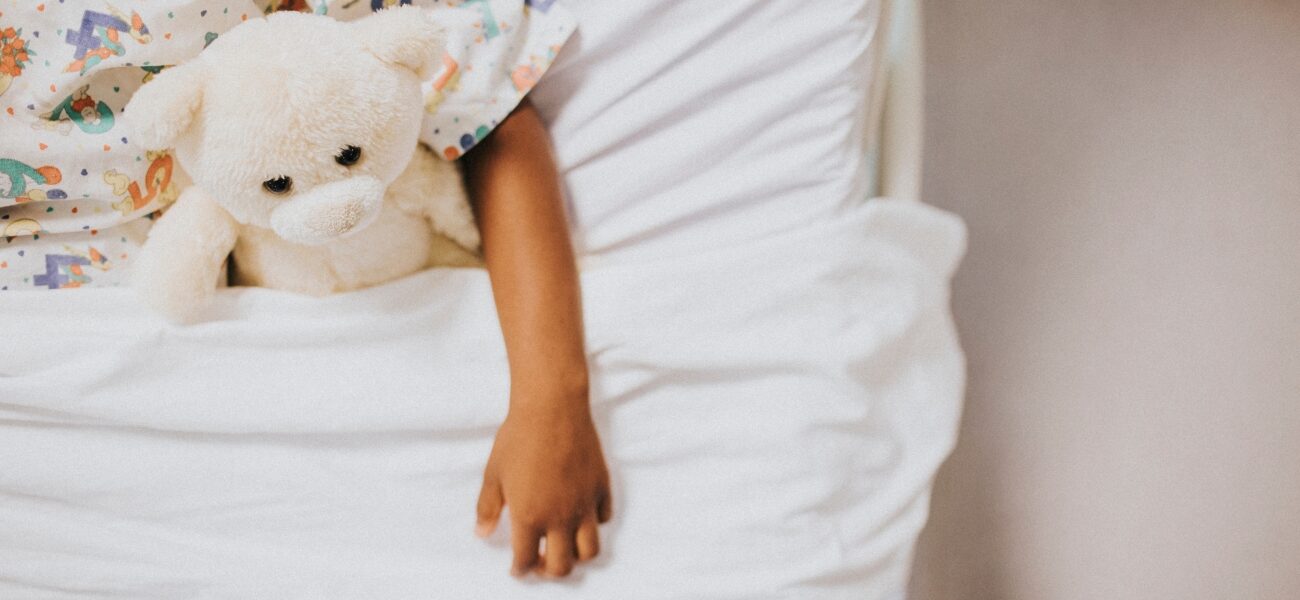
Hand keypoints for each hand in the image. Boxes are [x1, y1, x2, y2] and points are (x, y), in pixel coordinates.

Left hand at [475, 397, 611, 577]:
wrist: (552, 407)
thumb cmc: (518, 438)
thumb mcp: (493, 474)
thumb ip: (488, 508)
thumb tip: (482, 532)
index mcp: (529, 516)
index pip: (526, 561)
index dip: (520, 569)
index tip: (517, 567)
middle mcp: (560, 517)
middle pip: (562, 567)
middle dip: (549, 571)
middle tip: (540, 561)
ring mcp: (584, 504)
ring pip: (589, 551)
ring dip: (576, 556)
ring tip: (564, 545)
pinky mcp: (601, 487)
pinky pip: (603, 519)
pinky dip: (593, 524)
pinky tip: (580, 515)